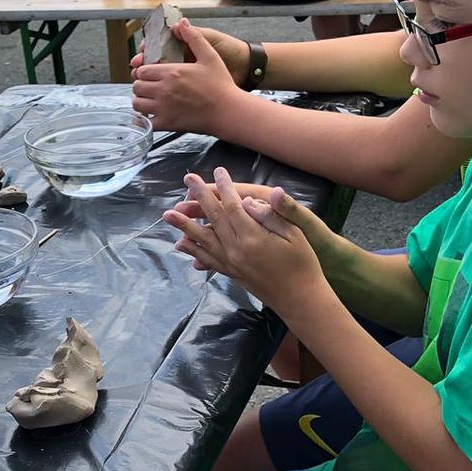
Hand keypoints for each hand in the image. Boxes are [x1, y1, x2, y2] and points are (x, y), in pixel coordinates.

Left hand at [131, 21, 250, 132]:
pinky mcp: (167, 123)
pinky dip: (147, 119)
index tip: (151, 75)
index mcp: (171, 72)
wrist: (228, 112)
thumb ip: (193, 38)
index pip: (141, 71)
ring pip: (137, 104)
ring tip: (151, 101)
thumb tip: (181, 23)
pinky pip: (146, 121)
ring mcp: (163, 108)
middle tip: (150, 88)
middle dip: (141, 86)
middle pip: (136, 87)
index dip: (144, 72)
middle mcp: (163, 89)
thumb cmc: (220, 85)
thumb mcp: (209, 57)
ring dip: (142, 102)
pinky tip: (156, 115)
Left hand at [170, 176, 339, 267]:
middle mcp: (237, 250)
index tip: (218, 171)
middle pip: (213, 218)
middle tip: (187, 179)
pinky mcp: (231, 273)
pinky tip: (182, 243)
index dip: (224, 187)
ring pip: (203, 240)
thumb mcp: (295, 235)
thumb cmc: (304, 264)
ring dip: (184, 225)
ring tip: (167, 214)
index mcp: (254, 237)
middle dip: (199, 196)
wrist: (300, 300)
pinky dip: (193, 250)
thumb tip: (249, 201)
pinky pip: (208, 259)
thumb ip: (272, 216)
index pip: (233, 206)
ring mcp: (231, 263)